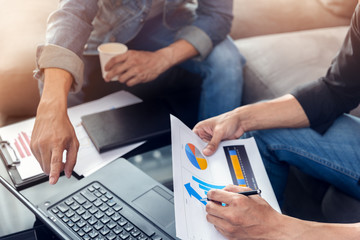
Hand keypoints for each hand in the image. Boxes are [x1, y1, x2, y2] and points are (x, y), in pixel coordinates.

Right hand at [30, 68, 78, 184]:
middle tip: (63, 164)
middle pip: (48, 167)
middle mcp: (44, 144)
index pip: (55, 162)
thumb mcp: (74, 142)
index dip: (55, 173)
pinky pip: (38, 160)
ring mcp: (36, 145)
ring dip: (50, 165)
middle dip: (55, 170)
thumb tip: (69, 173)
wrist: (50, 114)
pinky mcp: (31, 146)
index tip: (53, 181)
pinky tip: (49, 150)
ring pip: (42, 166)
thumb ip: (73, 159)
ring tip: (57, 153)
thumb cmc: (63, 126)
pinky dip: (45, 159)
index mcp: (57, 143)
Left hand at [104, 50, 171, 85]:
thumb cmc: (148, 57)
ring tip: (123, 78)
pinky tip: (130, 80)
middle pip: (116, 71)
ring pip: (122, 79)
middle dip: (109, 76)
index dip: (108, 65)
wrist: (159, 61)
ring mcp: (136, 70)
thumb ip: (127, 58)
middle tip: (107, 78)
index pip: (114, 59)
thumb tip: (116, 65)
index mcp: (130, 54)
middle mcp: (132, 62)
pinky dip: (128, 83)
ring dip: (121, 80)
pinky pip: (129, 83)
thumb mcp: (135, 53)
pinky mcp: (140, 77)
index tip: (106, 69)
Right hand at [193, 109, 244, 155]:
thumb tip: (206, 152)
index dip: (192, 146)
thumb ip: (213, 143)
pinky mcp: (218, 144)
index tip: (193, 154)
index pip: (193, 139)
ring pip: (207, 150)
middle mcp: (205, 134)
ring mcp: (211, 140)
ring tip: (209, 159)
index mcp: (201, 128)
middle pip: (200, 146)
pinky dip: (216, 154)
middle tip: (202, 159)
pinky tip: (216, 158)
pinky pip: (215, 151)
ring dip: (209, 153)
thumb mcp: (219, 132)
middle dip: (202, 152)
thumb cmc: (229, 120)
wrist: (241, 122)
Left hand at [206, 185, 284, 239]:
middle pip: (209, 207)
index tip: (211, 194)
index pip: (214, 194)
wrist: (271, 228)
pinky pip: (216, 227)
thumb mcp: (250, 194)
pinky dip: (219, 222)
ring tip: (221, 211)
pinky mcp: (230, 235)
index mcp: (237, 201)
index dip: (211, 193)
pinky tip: (226, 219)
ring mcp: (230, 227)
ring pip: (210, 217)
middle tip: (215, 202)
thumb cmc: (263, 212)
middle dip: (211, 202)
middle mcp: (232, 215)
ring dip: (214, 213)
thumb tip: (223, 189)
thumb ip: (234, 188)